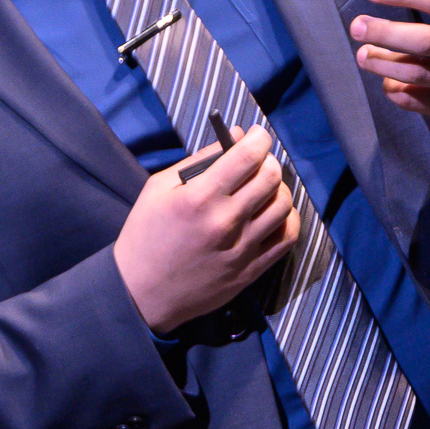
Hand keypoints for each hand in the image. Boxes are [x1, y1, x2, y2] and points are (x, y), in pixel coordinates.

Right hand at [112, 127, 299, 334]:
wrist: (142, 293)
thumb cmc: (145, 236)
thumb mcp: (158, 189)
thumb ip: (199, 160)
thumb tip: (235, 136)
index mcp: (199, 198)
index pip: (247, 157)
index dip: (259, 138)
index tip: (256, 135)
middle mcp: (226, 222)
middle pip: (271, 177)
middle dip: (268, 160)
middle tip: (257, 160)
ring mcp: (243, 248)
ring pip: (283, 205)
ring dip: (278, 188)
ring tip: (263, 187)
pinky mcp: (252, 270)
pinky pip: (287, 237)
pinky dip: (287, 218)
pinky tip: (272, 213)